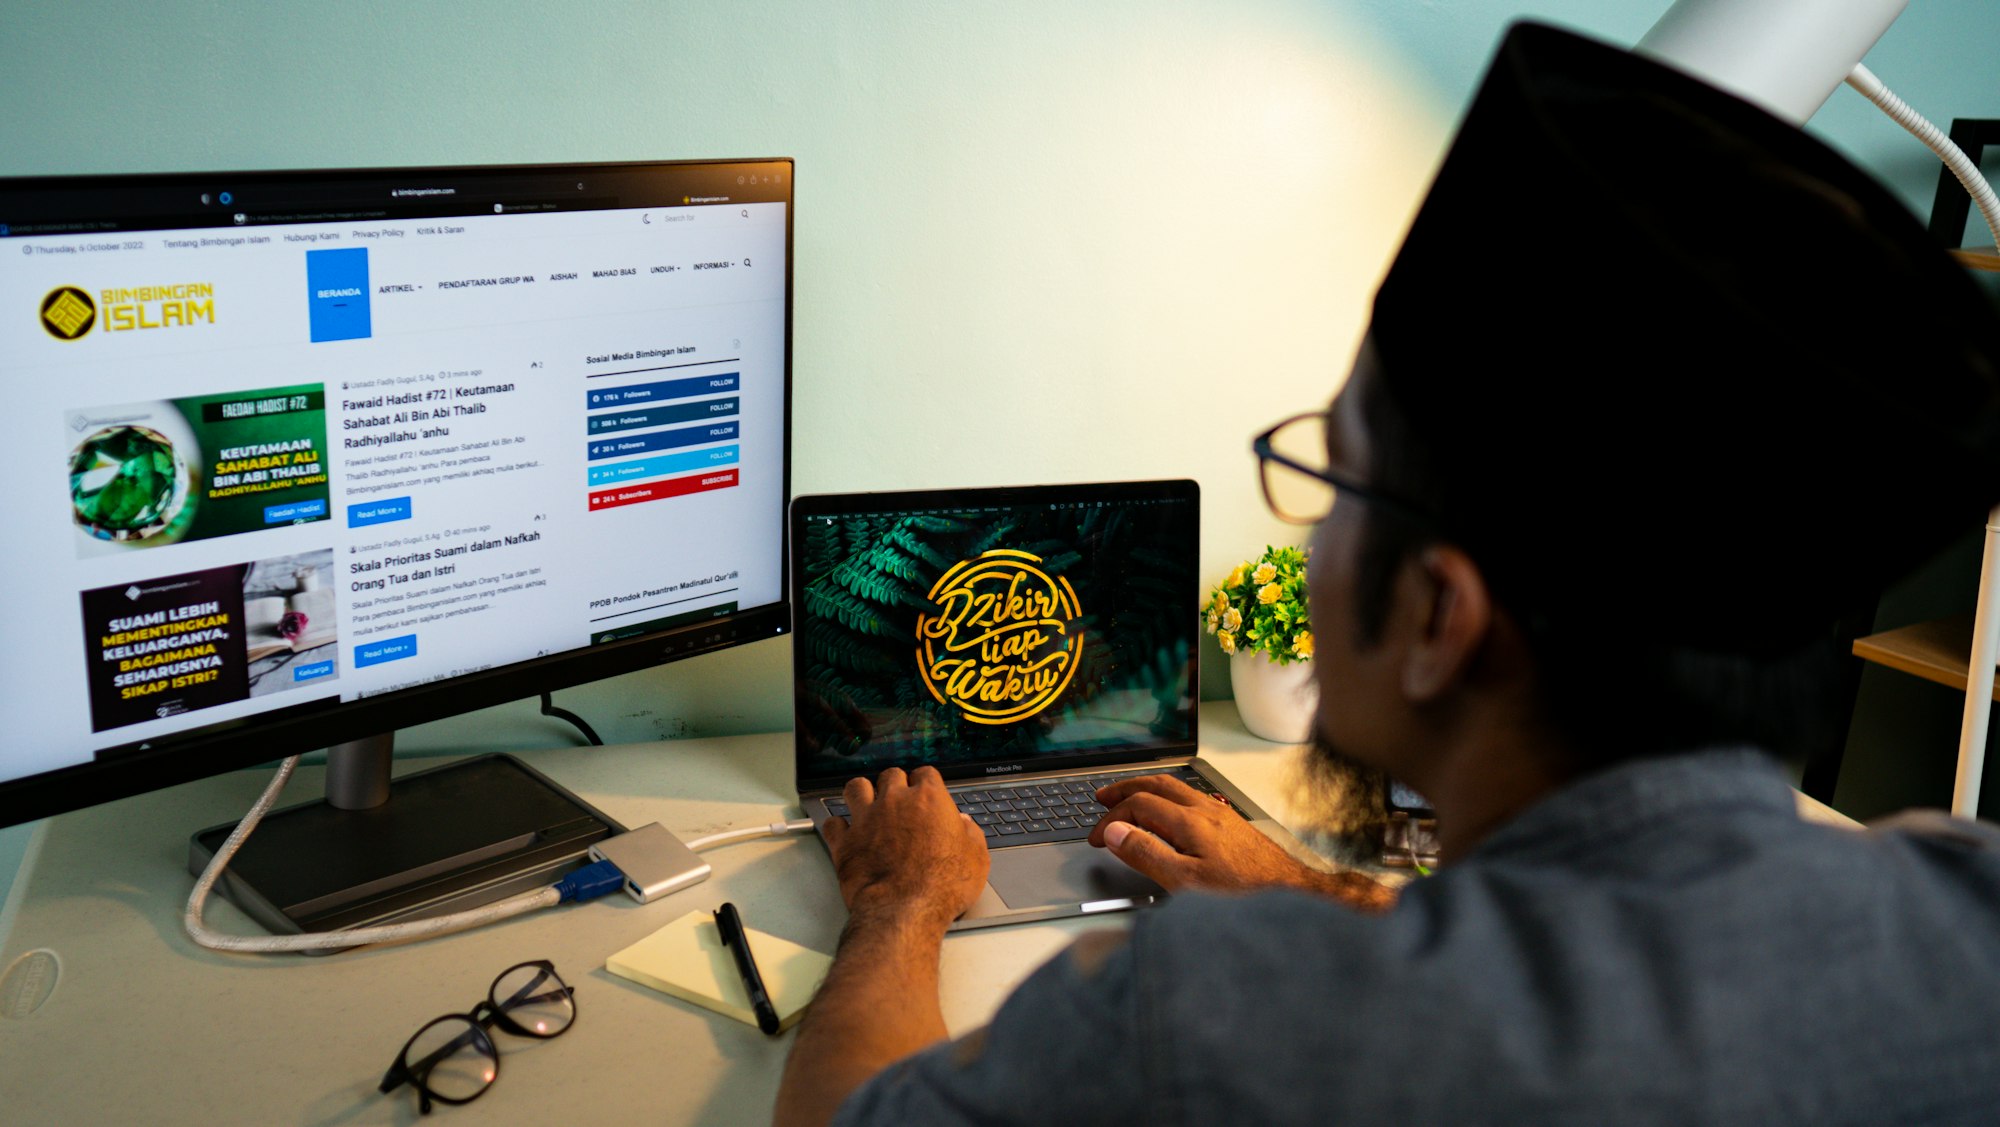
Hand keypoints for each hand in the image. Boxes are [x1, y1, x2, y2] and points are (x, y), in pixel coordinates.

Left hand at [822, 766, 989, 926]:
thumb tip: (964, 824)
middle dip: (895, 784)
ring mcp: (866, 819)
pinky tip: (845, 832)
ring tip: (868, 803)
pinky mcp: (845, 842)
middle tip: (899, 800)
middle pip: (891, 775)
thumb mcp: (976, 859)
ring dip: (863, 793)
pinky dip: (838, 826)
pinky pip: (834, 823)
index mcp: (929, 800)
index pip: (926, 774)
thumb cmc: (942, 887)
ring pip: (857, 787)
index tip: (927, 794)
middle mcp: (895, 802)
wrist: (905, 911)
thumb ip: (971, 834)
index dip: (926, 783)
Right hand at [1088, 775, 1394, 910]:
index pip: (1138, 805)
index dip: (1111, 818)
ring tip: (1130, 797)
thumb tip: (1114, 832)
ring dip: (1147, 789)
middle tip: (1102, 797)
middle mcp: (1205, 810)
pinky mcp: (1232, 824)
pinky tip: (1171, 812)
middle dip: (1125, 788)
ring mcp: (1221, 814)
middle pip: (1156, 785)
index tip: (1095, 837)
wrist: (1292, 893)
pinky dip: (1168, 797)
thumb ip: (1146, 853)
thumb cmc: (1242, 893)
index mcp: (1189, 821)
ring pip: (1176, 788)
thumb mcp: (1185, 882)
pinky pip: (1192, 797)